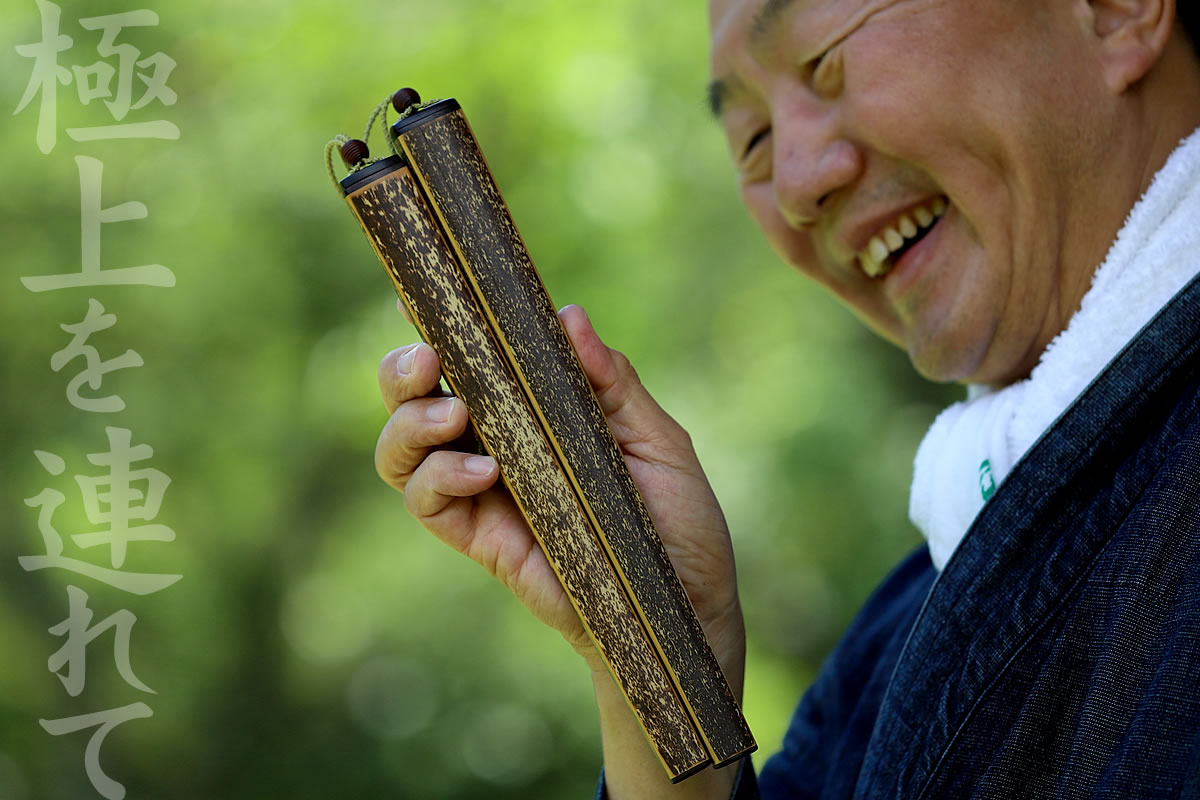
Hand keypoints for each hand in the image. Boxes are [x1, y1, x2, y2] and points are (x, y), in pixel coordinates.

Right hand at [375, 304, 743, 676]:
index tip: (424, 295)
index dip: (438, 326)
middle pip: (414, 397)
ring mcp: (483, 493)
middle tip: (427, 358)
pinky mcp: (480, 539)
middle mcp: (497, 445)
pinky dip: (438, 478)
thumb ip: (614, 385)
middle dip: (401, 370)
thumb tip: (570, 316)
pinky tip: (484, 473)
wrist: (686, 605)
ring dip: (410, 422)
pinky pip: (426, 503)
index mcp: (535, 411)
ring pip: (401, 450)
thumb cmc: (678, 521)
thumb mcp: (656, 441)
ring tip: (453, 415)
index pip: (474, 361)